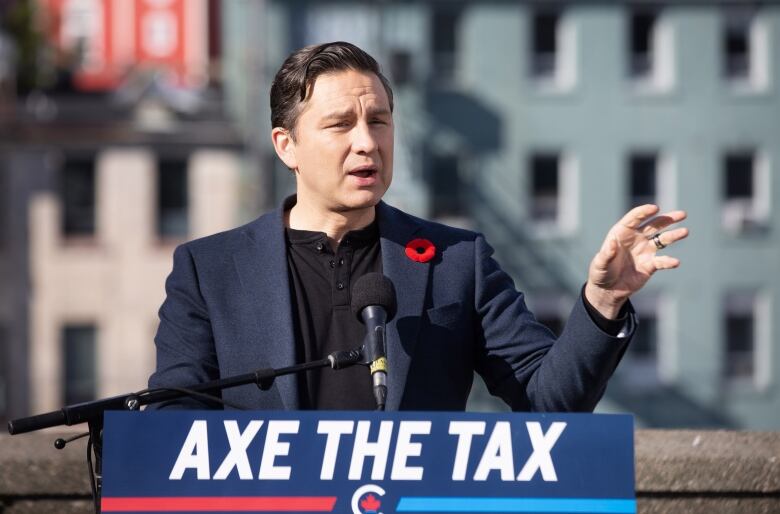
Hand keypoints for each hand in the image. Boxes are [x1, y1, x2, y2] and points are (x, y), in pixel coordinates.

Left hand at [585, 204, 688, 318]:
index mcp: (622, 233)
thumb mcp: (599, 264)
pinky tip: (675, 262)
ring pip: (662, 239)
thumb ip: (606, 254)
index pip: (634, 218)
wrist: (608, 290)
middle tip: (683, 214)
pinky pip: (662, 261)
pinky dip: (669, 262)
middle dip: (668, 219)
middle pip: (654, 225)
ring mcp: (645, 251)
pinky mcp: (651, 265)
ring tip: (685, 231)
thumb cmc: (601, 273)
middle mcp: (636, 239)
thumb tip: (612, 243)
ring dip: (674, 235)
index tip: (655, 208)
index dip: (644, 212)